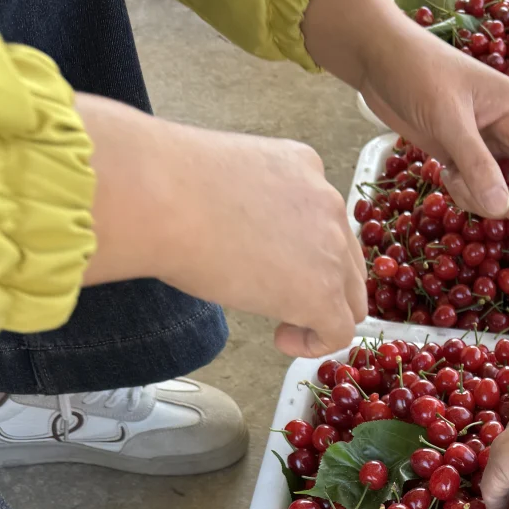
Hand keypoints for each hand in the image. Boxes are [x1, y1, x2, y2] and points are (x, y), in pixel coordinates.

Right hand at [79, 95, 365, 357]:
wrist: (159, 197)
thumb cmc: (166, 185)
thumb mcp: (222, 181)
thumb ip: (248, 206)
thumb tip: (234, 235)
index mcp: (303, 166)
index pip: (323, 218)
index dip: (304, 250)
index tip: (271, 264)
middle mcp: (326, 201)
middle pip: (346, 259)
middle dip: (322, 284)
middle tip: (280, 300)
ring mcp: (331, 246)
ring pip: (350, 295)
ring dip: (322, 313)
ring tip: (281, 323)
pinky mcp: (322, 291)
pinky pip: (340, 330)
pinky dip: (316, 342)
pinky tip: (281, 339)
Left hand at [302, 0, 508, 241]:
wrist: (379, 57)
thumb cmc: (416, 73)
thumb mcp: (447, 119)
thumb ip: (475, 163)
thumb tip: (501, 209)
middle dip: (508, 204)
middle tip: (475, 199)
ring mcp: (488, 144)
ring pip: (504, 191)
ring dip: (482, 200)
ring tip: (452, 181)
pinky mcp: (464, 154)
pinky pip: (480, 189)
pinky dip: (467, 195)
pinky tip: (445, 176)